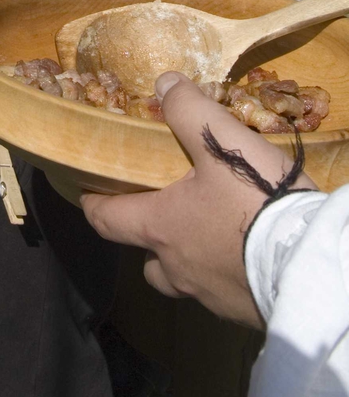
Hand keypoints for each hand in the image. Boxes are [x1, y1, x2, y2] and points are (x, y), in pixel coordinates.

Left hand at [81, 72, 315, 327]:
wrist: (307, 263)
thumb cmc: (255, 201)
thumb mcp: (221, 141)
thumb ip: (188, 110)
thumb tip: (164, 85)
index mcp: (160, 227)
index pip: (105, 220)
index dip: (94, 204)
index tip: (90, 192)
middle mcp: (176, 267)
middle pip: (145, 257)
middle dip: (149, 235)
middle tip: (164, 209)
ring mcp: (208, 294)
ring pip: (180, 278)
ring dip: (184, 257)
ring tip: (207, 230)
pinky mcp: (241, 311)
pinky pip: (218, 291)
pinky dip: (222, 273)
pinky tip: (243, 251)